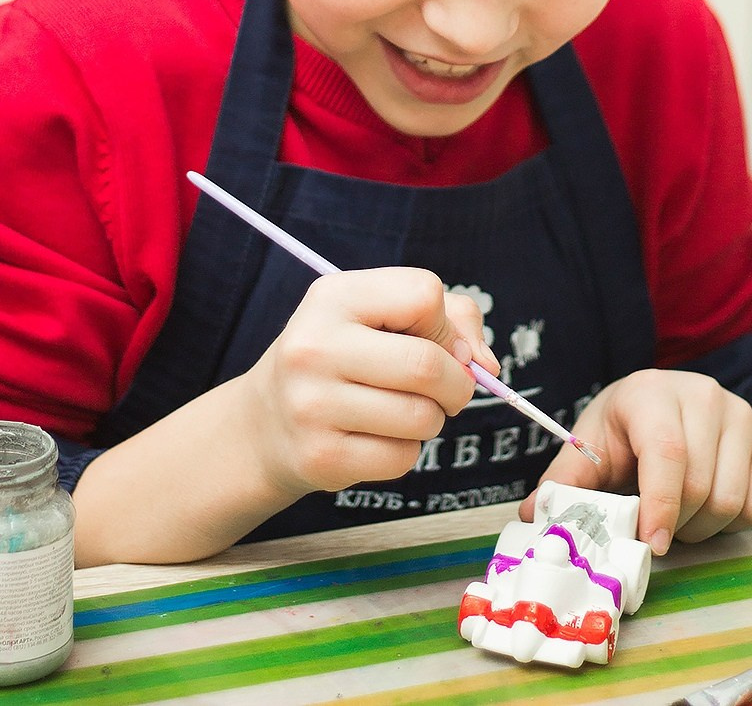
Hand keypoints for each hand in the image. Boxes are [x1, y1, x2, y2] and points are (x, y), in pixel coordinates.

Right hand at [248, 267, 498, 503]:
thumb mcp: (379, 315)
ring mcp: (312, 405)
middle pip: (428, 365)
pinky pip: (402, 457)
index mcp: (333, 296)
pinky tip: (377, 437)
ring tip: (401, 410)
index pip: (424, 295)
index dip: (443, 323)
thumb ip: (451, 318)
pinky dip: (406, 451)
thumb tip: (484, 364)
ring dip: (430, 419)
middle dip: (456, 383)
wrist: (266, 422)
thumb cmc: (342, 358)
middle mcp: (315, 346)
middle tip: (446, 390)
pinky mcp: (321, 457)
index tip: (431, 340)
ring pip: (422, 417)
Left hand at [517, 368, 751, 555]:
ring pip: (732, 500)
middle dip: (675, 523)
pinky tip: (709, 505)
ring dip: (703, 526)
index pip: (667, 453)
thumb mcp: (587, 448)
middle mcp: (702, 394)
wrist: (658, 404)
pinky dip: (735, 521)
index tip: (651, 543)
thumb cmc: (621, 429)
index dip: (661, 506)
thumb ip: (563, 481)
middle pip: (701, 486)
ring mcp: (741, 412)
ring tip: (679, 514)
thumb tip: (531, 514)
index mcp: (650, 392)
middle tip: (654, 527)